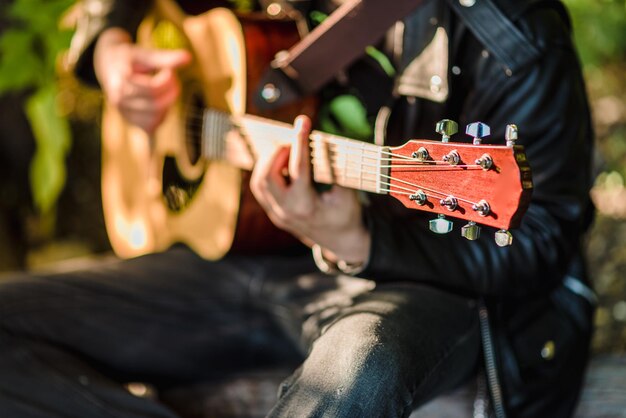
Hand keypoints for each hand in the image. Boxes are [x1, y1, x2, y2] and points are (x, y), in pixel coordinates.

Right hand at [94, 28, 191, 133]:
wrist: (108, 66)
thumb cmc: (130, 58)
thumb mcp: (145, 54)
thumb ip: (165, 58)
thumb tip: (188, 57)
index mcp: (122, 80)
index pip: (153, 89)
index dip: (168, 80)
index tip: (170, 71)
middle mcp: (119, 99)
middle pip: (156, 105)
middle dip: (171, 93)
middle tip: (174, 81)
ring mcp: (124, 112)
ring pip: (156, 119)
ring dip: (168, 105)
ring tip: (166, 91)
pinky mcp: (131, 122)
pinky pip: (151, 128)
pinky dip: (161, 118)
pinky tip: (160, 107)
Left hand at [250, 115, 370, 264]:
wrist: (341, 242)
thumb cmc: (346, 215)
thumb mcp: (347, 193)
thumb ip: (334, 170)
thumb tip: (322, 142)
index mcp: (306, 206)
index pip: (298, 168)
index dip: (300, 141)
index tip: (303, 121)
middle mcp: (286, 212)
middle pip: (267, 176)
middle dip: (277, 153)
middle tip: (293, 142)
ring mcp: (277, 214)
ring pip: (259, 183)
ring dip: (269, 162)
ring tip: (288, 151)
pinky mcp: (274, 213)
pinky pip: (261, 189)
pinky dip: (267, 171)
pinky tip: (282, 163)